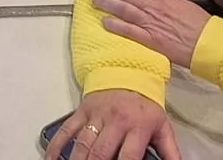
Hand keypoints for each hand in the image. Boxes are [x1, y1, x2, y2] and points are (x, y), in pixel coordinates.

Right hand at [44, 89, 181, 159]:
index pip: (128, 157)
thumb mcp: (162, 126)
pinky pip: (67, 129)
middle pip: (101, 152)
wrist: (129, 70)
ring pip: (83, 144)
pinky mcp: (82, 111)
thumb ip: (170, 152)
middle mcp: (116, 121)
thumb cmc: (145, 104)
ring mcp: (96, 116)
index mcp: (138, 127)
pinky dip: (57, 145)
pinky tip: (52, 159)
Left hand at [94, 0, 210, 68]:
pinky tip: (105, 22)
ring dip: (108, 4)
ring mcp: (151, 23)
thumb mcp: (184, 5)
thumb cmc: (200, 25)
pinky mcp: (150, 40)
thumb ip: (169, 0)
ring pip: (124, 9)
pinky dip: (116, 26)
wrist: (208, 42)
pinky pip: (129, 31)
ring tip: (96, 0)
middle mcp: (154, 8)